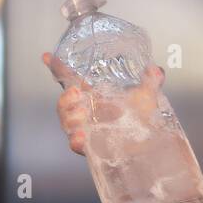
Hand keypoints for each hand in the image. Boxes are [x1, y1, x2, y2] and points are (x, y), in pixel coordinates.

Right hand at [43, 53, 165, 156]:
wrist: (151, 144)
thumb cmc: (144, 118)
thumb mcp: (147, 95)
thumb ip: (151, 81)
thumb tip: (156, 69)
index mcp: (94, 95)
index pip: (70, 79)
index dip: (57, 67)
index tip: (46, 56)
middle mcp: (86, 110)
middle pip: (63, 102)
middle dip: (64, 98)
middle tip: (76, 94)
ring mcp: (86, 128)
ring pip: (66, 121)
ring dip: (69, 116)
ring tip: (81, 114)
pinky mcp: (91, 146)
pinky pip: (75, 144)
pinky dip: (76, 139)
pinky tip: (82, 136)